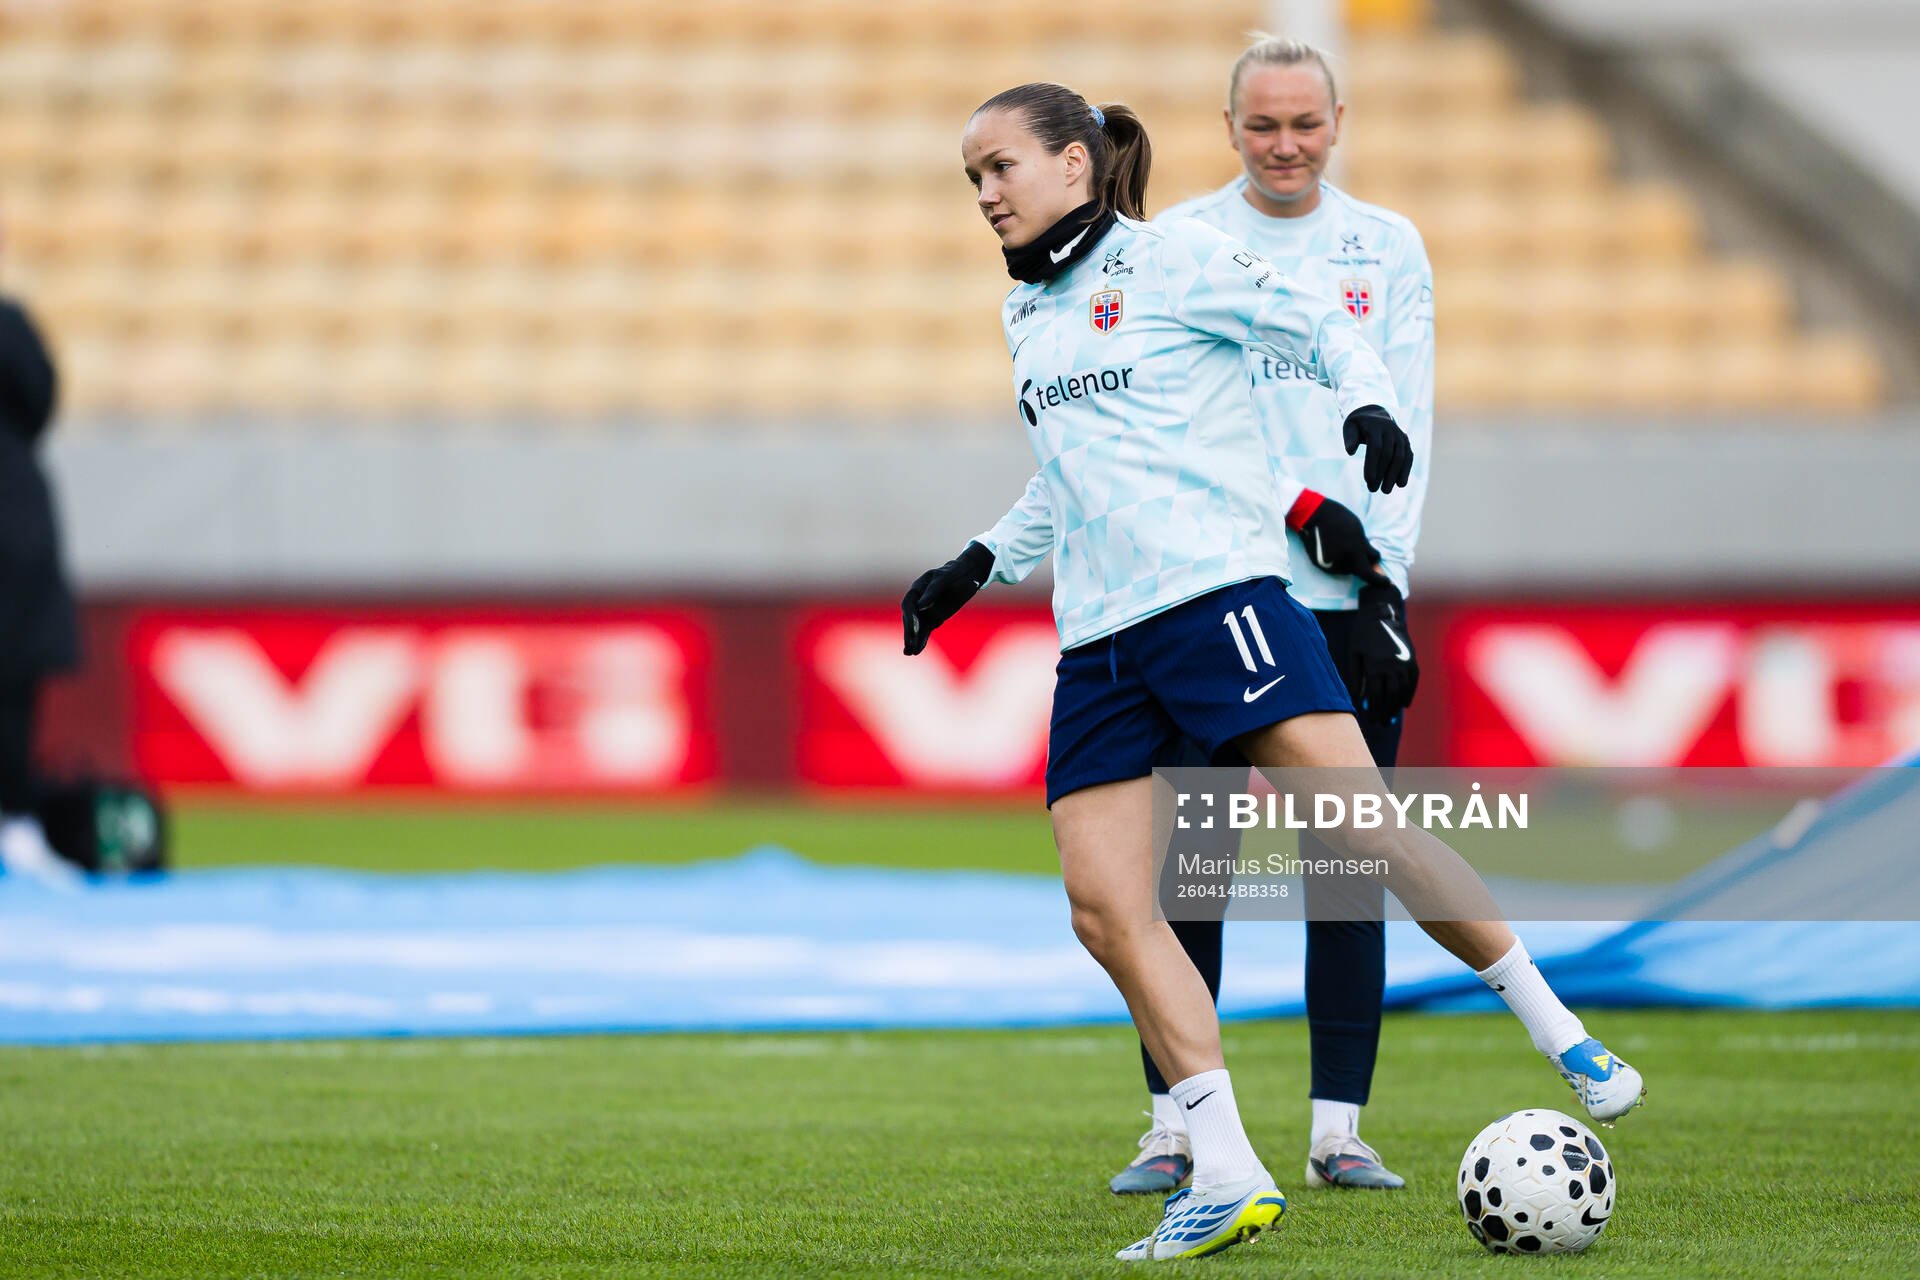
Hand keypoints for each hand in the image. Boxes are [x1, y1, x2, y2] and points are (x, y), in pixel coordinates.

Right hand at [901, 541, 995, 655]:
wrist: (968, 575)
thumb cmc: (956, 573)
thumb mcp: (945, 579)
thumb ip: (933, 591)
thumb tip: (920, 606)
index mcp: (918, 588)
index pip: (909, 604)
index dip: (910, 617)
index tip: (915, 629)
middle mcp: (919, 600)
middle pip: (910, 618)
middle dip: (910, 632)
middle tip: (910, 644)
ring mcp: (926, 611)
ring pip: (917, 627)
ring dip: (913, 640)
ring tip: (909, 652)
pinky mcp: (934, 619)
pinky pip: (925, 631)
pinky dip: (921, 641)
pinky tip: (916, 651)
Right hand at [1287, 491, 1391, 583]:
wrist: (1314, 515)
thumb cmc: (1340, 519)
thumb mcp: (1359, 531)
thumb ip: (1365, 548)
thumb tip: (1373, 560)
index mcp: (1354, 553)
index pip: (1368, 574)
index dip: (1378, 580)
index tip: (1386, 581)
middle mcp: (1341, 563)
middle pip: (1358, 570)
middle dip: (1362, 564)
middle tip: (1359, 551)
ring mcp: (1329, 565)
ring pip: (1346, 569)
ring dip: (1350, 562)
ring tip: (1344, 545)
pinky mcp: (1320, 564)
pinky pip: (1334, 567)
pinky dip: (1338, 561)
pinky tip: (1334, 548)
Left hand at [1341, 405, 1412, 493]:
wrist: (1374, 414)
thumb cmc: (1358, 424)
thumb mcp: (1350, 427)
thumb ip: (1350, 438)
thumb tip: (1350, 451)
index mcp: (1376, 426)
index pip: (1376, 447)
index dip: (1372, 465)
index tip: (1367, 481)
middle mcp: (1391, 430)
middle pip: (1389, 454)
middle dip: (1382, 474)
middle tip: (1373, 490)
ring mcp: (1400, 436)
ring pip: (1401, 457)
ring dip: (1394, 475)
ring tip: (1386, 491)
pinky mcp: (1406, 442)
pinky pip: (1408, 457)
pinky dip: (1405, 470)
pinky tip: (1401, 484)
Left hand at [1343, 582, 1418, 715]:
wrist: (1382, 615)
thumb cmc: (1362, 635)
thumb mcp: (1354, 654)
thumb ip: (1356, 677)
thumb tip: (1359, 700)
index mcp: (1375, 665)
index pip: (1375, 695)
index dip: (1373, 710)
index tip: (1370, 720)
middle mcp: (1392, 665)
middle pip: (1390, 696)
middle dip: (1385, 712)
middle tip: (1381, 723)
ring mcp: (1405, 662)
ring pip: (1403, 690)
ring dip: (1397, 707)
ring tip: (1391, 718)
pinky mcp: (1412, 659)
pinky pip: (1413, 681)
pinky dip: (1409, 694)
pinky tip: (1403, 705)